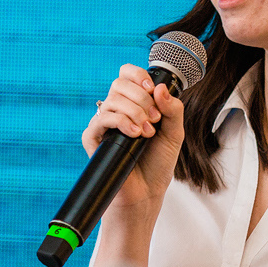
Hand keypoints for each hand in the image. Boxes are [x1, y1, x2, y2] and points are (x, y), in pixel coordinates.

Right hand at [81, 65, 185, 211]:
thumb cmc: (158, 162)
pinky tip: (134, 134)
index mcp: (134, 103)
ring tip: (147, 133)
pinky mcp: (93, 138)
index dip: (137, 75)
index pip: (127, 75)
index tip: (151, 88)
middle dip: (141, 98)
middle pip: (119, 84)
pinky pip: (101, 119)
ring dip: (134, 112)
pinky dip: (121, 122)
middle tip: (155, 120)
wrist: (147, 191)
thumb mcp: (174, 133)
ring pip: (112, 100)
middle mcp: (117, 110)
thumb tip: (160, 87)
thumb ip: (173, 109)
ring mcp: (104, 124)